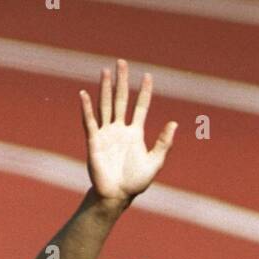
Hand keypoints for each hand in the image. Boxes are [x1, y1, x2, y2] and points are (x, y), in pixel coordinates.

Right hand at [78, 59, 177, 202]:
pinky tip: (84, 94)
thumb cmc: (135, 182)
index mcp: (135, 133)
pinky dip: (86, 108)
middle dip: (122, 81)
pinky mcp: (94, 141)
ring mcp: (106, 133)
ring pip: (106, 105)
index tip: (148, 76)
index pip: (141, 107)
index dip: (145, 92)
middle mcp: (119, 129)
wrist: (116, 196)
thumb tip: (174, 123)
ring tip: (105, 71)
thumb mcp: (154, 162)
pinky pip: (89, 122)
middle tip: (121, 62)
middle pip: (121, 99)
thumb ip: (163, 143)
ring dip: (105, 88)